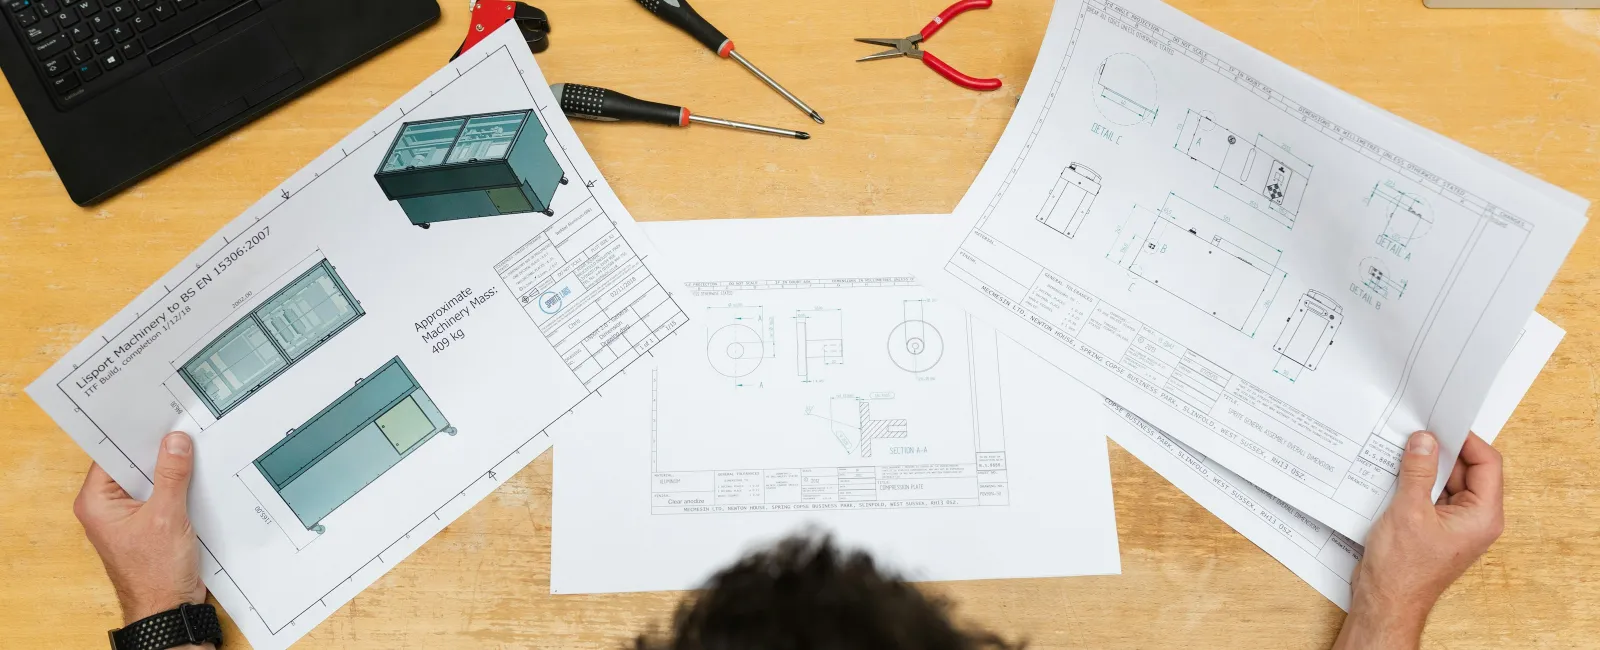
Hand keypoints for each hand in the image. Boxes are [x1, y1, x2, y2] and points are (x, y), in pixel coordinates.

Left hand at [74, 432, 208, 626]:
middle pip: (133, 466)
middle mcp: (108, 508)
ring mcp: (129, 517)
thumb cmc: (155, 573)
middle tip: (180, 429)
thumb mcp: (167, 517)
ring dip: (171, 470)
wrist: (169, 609)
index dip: (134, 436)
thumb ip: (172, 476)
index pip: (112, 456)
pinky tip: (196, 475)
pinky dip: (178, 487)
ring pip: (150, 481)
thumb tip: (176, 442)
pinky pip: (162, 496)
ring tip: (192, 448)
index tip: (156, 418)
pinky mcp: (150, 525)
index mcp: (96, 503)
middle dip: (157, 451)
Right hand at [1334, 430, 1503, 649]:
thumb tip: (1424, 441)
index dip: (1466, 440)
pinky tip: (1394, 473)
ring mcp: (1454, 524)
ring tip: (1401, 452)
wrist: (1385, 601)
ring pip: (1447, 482)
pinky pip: (1431, 495)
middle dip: (1442, 452)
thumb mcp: (1408, 510)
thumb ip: (1418, 471)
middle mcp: (1475, 519)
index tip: (1442, 424)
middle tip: (1417, 433)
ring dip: (1426, 467)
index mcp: (1483, 515)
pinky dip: (1416, 482)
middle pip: (1468, 471)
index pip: (1487, 464)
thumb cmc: (1403, 568)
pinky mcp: (1434, 528)